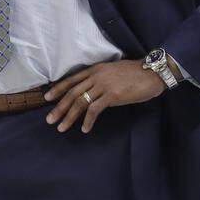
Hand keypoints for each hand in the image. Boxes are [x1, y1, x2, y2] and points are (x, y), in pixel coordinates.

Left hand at [43, 59, 165, 133]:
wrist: (152, 73)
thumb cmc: (135, 74)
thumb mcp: (112, 72)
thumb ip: (100, 79)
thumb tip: (92, 91)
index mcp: (94, 70)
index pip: (71, 80)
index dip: (58, 89)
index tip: (47, 98)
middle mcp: (96, 76)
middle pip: (72, 93)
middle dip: (59, 107)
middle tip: (49, 120)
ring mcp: (103, 85)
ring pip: (80, 102)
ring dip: (69, 117)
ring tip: (61, 128)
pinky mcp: (112, 96)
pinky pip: (95, 109)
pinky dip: (88, 120)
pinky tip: (84, 129)